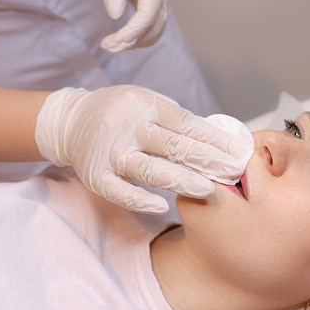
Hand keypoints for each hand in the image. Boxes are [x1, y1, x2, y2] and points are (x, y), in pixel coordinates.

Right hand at [35, 86, 253, 213]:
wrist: (70, 121)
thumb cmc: (123, 113)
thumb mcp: (149, 103)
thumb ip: (178, 121)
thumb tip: (220, 141)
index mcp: (145, 105)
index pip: (187, 124)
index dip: (215, 139)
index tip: (239, 152)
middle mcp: (127, 127)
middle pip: (173, 146)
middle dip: (208, 160)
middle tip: (234, 172)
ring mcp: (109, 152)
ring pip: (149, 169)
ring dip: (181, 180)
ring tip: (209, 190)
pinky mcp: (95, 175)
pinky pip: (118, 191)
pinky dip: (140, 200)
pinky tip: (163, 206)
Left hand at [94, 0, 167, 52]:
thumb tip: (115, 15)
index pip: (149, 15)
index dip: (132, 32)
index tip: (112, 43)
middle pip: (155, 27)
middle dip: (132, 41)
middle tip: (106, 47)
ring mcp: (159, 2)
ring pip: (155, 32)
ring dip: (135, 43)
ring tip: (110, 45)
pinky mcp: (151, 6)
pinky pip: (150, 29)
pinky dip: (137, 39)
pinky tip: (120, 39)